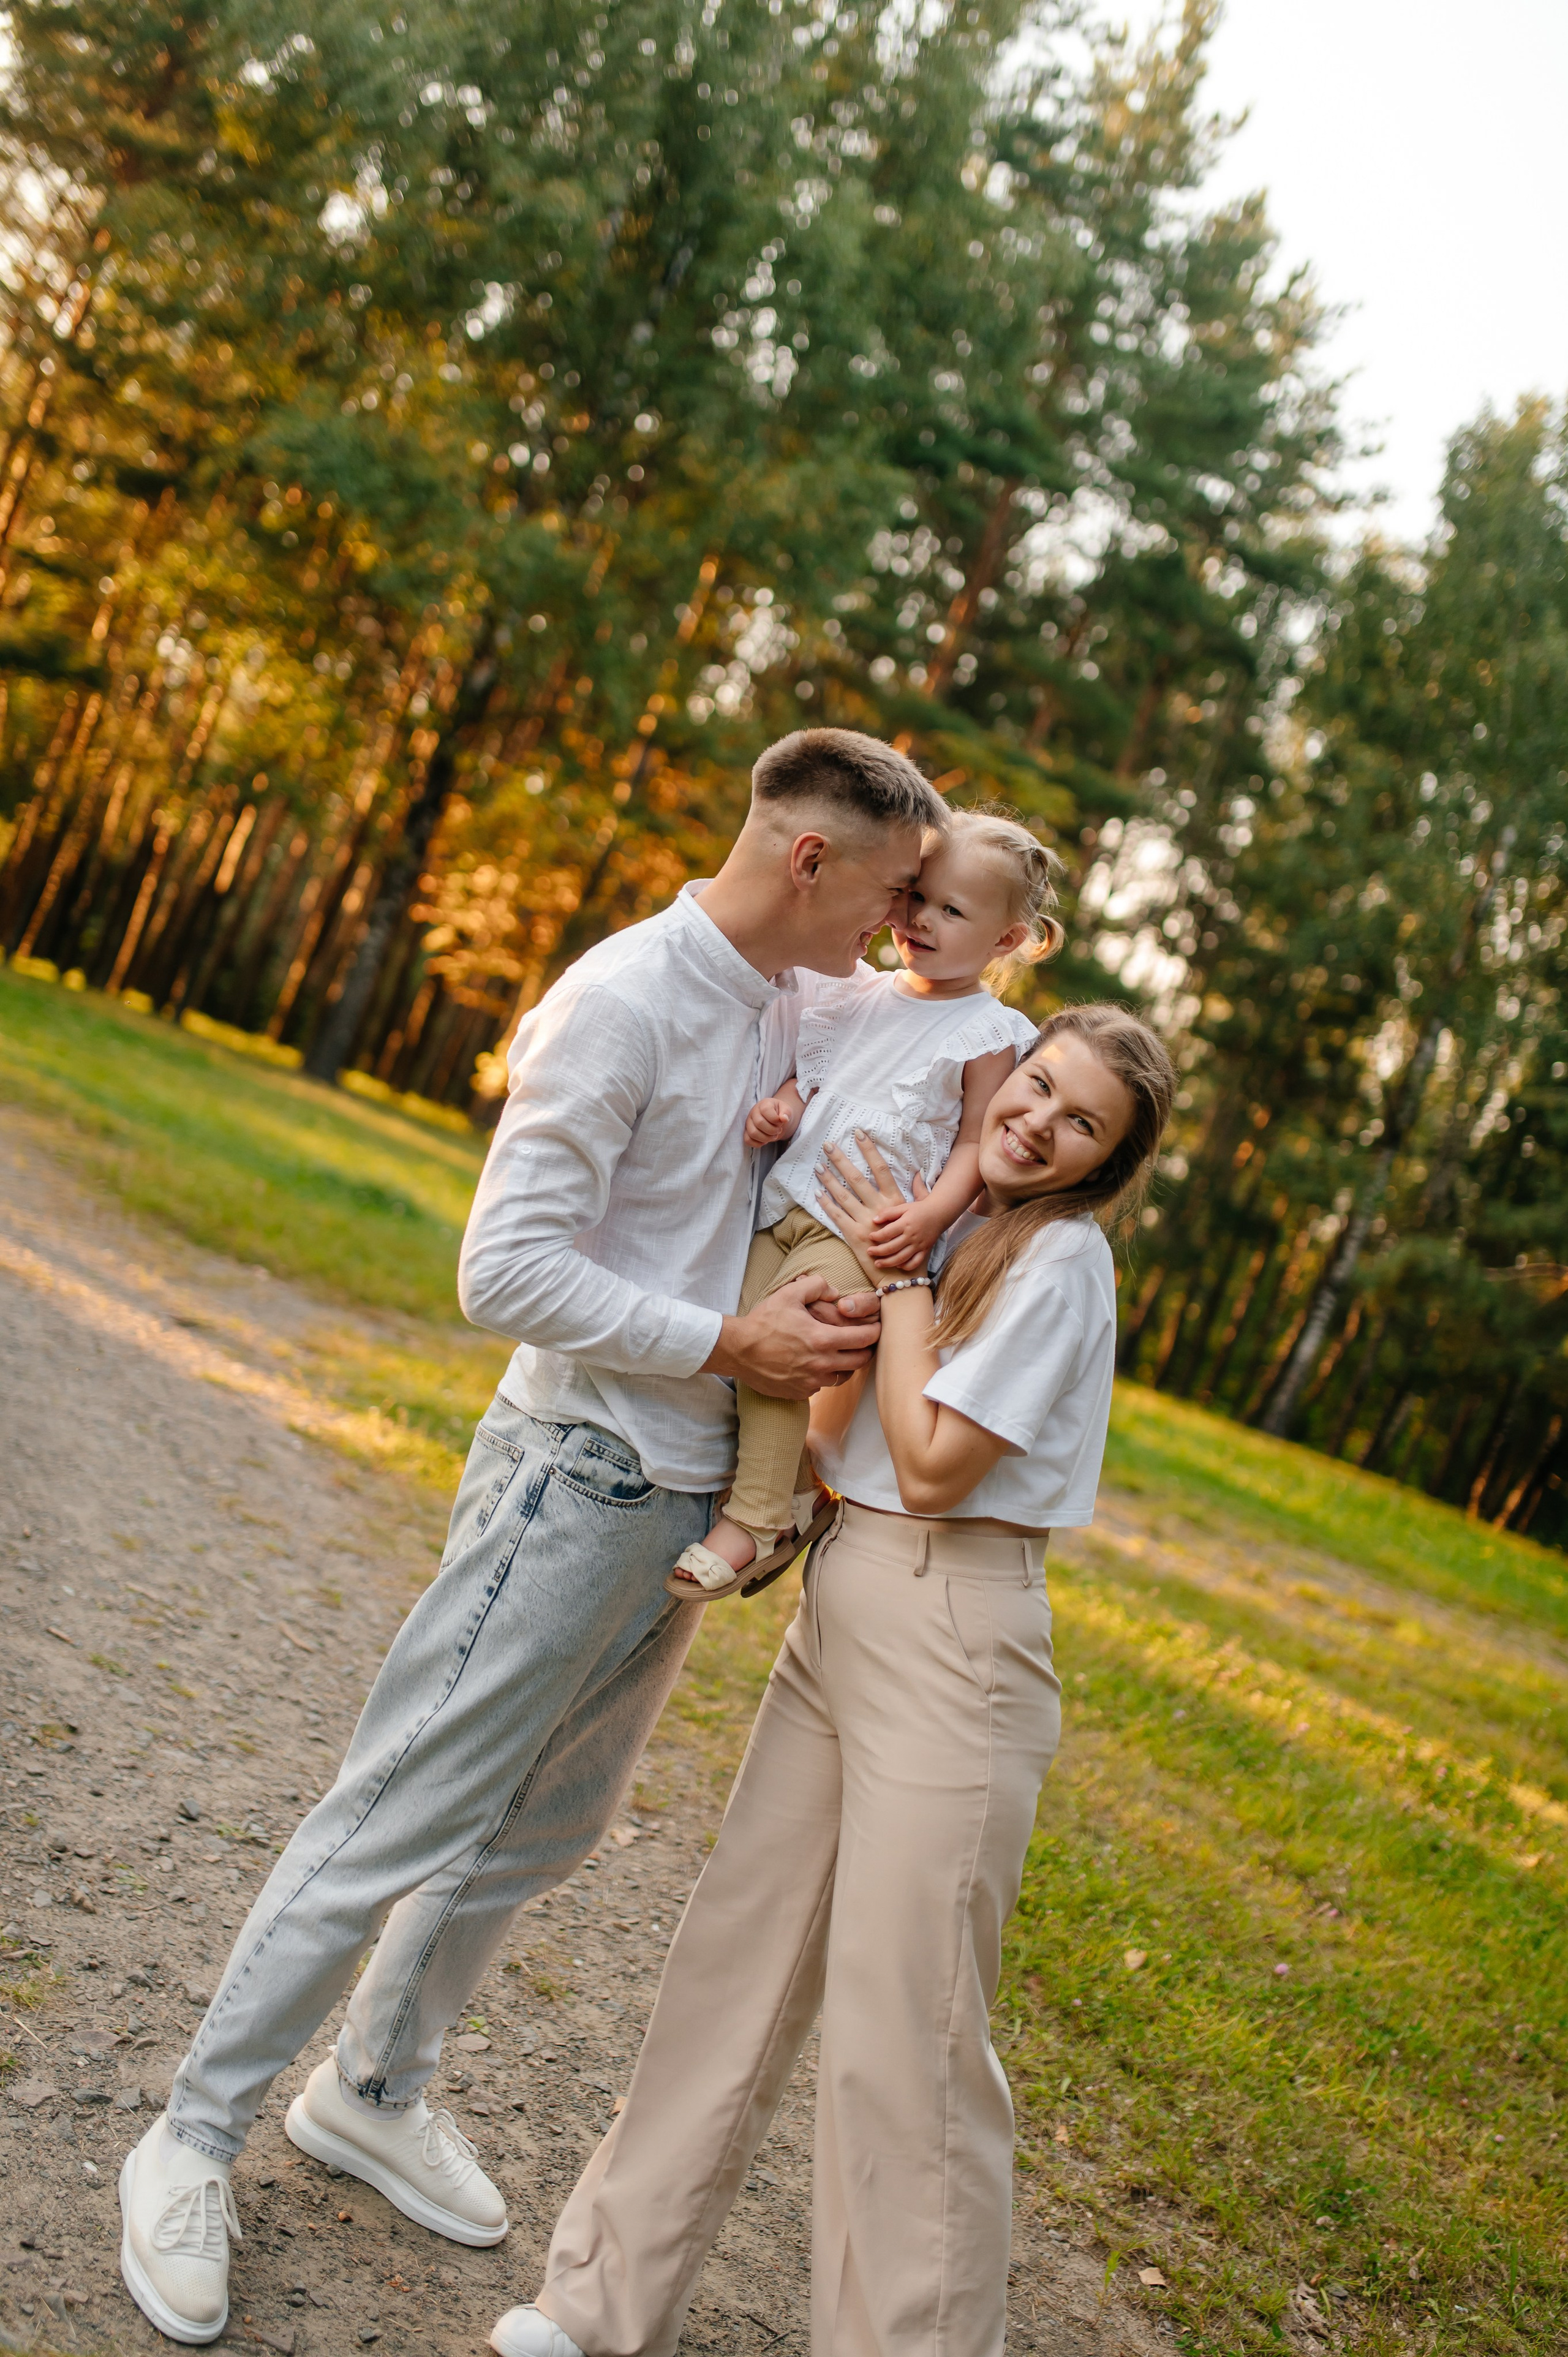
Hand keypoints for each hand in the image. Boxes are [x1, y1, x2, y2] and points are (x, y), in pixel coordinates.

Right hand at [702, 1271, 880, 1400]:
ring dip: (846, 1365)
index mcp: (823, 1339)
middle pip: (860, 1361)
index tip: (876, 1327)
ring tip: (841, 1354)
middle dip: (866, 1350)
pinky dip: (823, 1376)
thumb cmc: (763, 1322)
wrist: (737, 1350)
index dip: (875, 1331)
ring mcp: (811, 1382)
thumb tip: (835, 1292)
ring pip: (843, 1377)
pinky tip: (815, 1365)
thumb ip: (817, 1286)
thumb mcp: (789, 1294)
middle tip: (864, 1341)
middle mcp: (822, 1364)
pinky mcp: (800, 1393)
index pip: (864, 1339)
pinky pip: (821, 1387)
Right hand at [744, 1094, 796, 1148]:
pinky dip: (758, 1144)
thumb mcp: (786, 1109)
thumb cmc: (779, 1112)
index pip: (766, 1111)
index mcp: (763, 1104)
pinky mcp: (746, 1132)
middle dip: (772, 1130)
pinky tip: (766, 1140)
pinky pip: (748, 1141)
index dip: (775, 1119)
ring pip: (753, 1133)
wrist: (774, 1116)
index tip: (781, 1121)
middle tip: (779, 1130)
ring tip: (773, 1136)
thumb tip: (784, 1119)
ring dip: (766, 1138)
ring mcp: (748, 1122)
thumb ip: (786, 1112)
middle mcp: (753, 1112)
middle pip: (759, 1123)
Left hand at [816, 1134, 931, 1282]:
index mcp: (895, 1200)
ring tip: (818, 1166)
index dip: (869, 1149)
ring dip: (829, 1180)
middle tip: (828, 1144)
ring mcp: (865, 1223)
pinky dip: (826, 1204)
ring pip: (843, 1196)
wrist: (902, 1273)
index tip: (858, 1133)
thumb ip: (918, 1192)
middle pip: (857, 1178)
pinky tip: (817, 1192)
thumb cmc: (911, 1243)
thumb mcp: (916, 1214)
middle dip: (841, 1160)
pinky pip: (837, 1216)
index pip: (880, 1168)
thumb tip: (919, 1172)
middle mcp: (879, 1209)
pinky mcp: (854, 1236)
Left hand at [865, 1197, 945, 1271]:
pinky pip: (915, 1262)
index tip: (870, 1237)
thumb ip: (888, 1213)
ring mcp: (918, 1245)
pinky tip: (897, 1265)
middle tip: (869, 1252)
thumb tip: (874, 1220)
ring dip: (888, 1263)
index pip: (887, 1233)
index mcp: (905, 1223)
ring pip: (901, 1258)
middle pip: (892, 1248)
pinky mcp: (925, 1250)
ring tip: (878, 1263)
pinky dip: (906, 1266)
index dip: (876, 1236)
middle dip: (878, 1252)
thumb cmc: (919, 1209)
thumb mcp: (903, 1207)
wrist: (939, 1213)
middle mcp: (911, 1236)